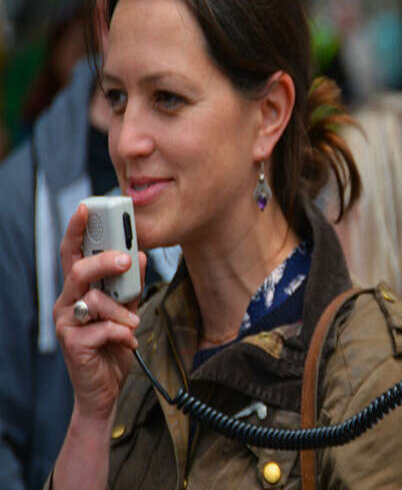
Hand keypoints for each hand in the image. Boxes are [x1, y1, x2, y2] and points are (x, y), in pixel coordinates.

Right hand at [53, 204, 146, 420]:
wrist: (106, 390)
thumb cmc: (113, 346)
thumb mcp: (126, 310)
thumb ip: (129, 285)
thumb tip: (140, 255)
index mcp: (79, 290)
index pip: (73, 253)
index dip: (77, 229)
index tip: (88, 207)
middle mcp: (68, 303)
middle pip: (78, 270)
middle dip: (104, 261)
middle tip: (127, 260)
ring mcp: (67, 324)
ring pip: (93, 300)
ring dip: (122, 310)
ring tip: (133, 323)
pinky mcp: (73, 345)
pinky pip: (101, 329)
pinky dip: (122, 333)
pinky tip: (128, 341)